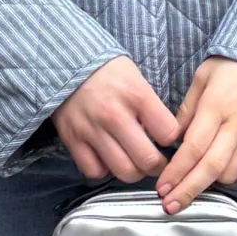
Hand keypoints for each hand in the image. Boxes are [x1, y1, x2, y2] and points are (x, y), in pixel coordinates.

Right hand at [52, 57, 177, 181]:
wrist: (65, 62)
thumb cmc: (108, 72)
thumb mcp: (137, 79)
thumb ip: (151, 108)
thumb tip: (164, 139)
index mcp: (136, 95)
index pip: (168, 134)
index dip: (171, 140)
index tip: (165, 139)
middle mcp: (114, 115)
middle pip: (147, 160)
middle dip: (158, 166)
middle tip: (156, 163)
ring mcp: (92, 130)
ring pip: (124, 171)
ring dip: (134, 172)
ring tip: (134, 163)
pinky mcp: (73, 141)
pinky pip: (95, 172)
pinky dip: (104, 170)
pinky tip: (108, 159)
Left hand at [156, 58, 236, 212]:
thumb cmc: (234, 67)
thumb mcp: (203, 77)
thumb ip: (186, 109)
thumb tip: (172, 138)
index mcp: (217, 107)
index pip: (194, 148)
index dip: (176, 172)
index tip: (162, 187)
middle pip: (210, 168)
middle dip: (188, 190)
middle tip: (170, 205)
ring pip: (229, 174)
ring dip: (207, 186)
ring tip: (188, 190)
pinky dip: (229, 180)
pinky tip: (214, 179)